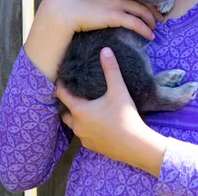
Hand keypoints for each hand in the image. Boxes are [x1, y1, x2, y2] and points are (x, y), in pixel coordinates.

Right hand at [44, 0, 162, 40]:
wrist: (63, 9)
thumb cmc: (70, 6)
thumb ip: (97, 1)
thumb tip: (99, 9)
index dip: (144, 1)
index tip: (150, 8)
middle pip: (141, 2)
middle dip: (152, 11)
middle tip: (159, 19)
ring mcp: (116, 5)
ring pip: (141, 11)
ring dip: (151, 21)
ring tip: (155, 29)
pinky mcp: (114, 16)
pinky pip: (135, 23)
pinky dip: (145, 29)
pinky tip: (150, 36)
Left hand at [56, 47, 167, 176]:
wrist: (136, 146)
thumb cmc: (125, 117)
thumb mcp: (118, 90)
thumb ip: (111, 69)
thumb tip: (105, 50)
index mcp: (80, 110)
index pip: (62, 94)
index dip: (61, 84)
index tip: (62, 76)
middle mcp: (77, 125)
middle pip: (65, 112)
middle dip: (68, 103)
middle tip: (74, 93)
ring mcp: (84, 138)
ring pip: (74, 125)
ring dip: (77, 116)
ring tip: (85, 107)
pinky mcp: (92, 147)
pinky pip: (84, 135)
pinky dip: (86, 127)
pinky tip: (96, 122)